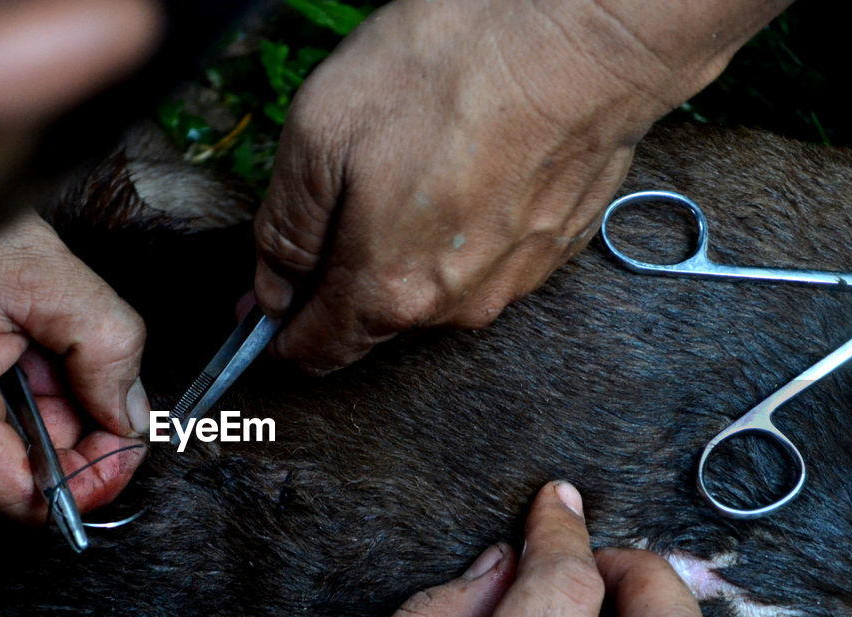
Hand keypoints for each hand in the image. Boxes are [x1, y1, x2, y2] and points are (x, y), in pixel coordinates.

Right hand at [0, 211, 148, 519]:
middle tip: (105, 378)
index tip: (129, 445)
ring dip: (44, 404)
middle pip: (14, 472)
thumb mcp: (48, 273)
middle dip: (74, 431)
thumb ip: (107, 349)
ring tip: (50, 340)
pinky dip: (12, 386)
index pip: (23, 498)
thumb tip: (130, 415)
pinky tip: (20, 339)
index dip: (90, 480)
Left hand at [252, 0, 786, 371]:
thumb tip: (273, 286)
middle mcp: (455, 306)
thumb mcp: (320, 135)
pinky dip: (463, 229)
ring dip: (407, 249)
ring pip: (432, 288)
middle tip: (337, 201)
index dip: (277, 331)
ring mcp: (513, 280)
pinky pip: (486, 258)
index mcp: (388, 290)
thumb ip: (286, 228)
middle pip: (373, 318)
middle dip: (341, 279)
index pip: (318, 350)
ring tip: (410, 171)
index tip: (260, 303)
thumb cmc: (453, 69)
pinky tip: (466, 168)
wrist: (590, 31)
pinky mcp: (555, 246)